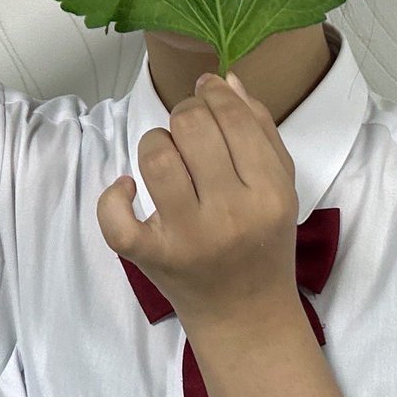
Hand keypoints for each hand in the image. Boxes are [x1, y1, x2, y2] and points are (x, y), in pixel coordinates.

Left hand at [97, 71, 300, 332]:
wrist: (246, 316)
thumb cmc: (264, 243)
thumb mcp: (281, 187)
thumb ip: (260, 131)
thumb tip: (227, 80)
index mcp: (268, 193)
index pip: (232, 118)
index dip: (212, 93)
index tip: (206, 91)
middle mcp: (229, 214)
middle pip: (190, 126)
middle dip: (185, 114)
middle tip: (189, 128)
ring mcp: (186, 238)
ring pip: (155, 156)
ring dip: (155, 143)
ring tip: (167, 156)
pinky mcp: (151, 258)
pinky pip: (115, 216)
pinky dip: (114, 195)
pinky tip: (129, 190)